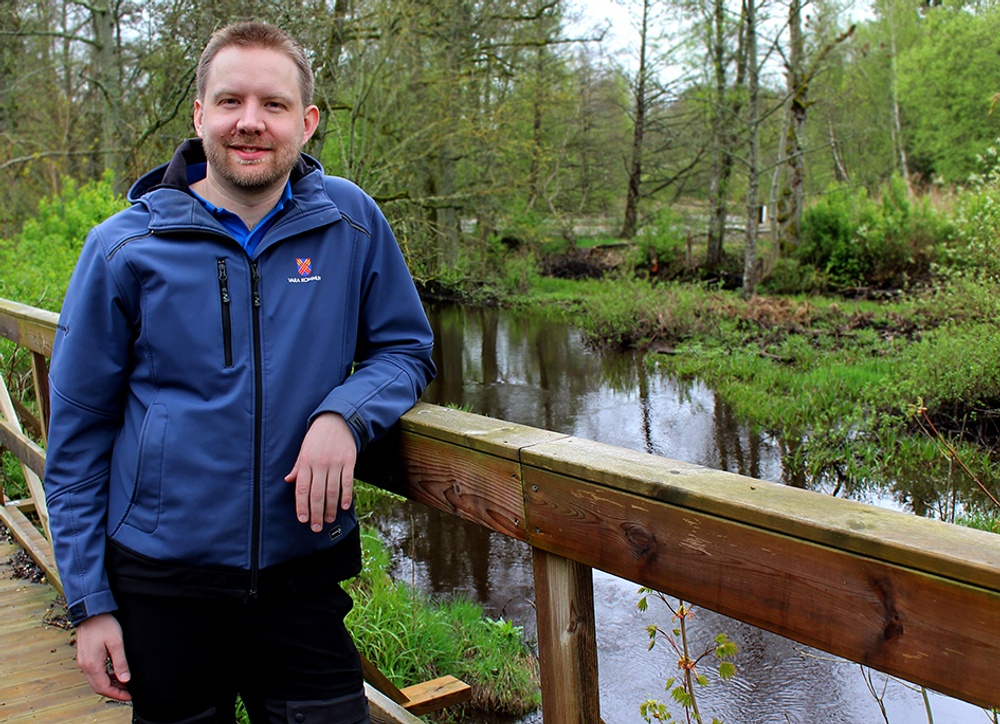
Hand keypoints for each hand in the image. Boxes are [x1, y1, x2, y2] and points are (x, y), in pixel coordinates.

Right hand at [76, 613, 130, 700]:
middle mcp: (85, 665)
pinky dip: (104, 676)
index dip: (117, 694)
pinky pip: (94, 673)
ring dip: (109, 684)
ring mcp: (83, 661)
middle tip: (129, 691)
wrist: (91, 611)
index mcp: (92, 664)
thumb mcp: (116, 643)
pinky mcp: (85, 657)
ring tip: (125, 682)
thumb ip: (120, 662)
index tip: (130, 695)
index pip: (103, 688)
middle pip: (98, 687)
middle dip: (114, 691)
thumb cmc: (104, 624)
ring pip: (96, 680)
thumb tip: (125, 680)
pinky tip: (115, 672)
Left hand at [285, 412, 356, 531]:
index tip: (302, 520)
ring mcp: (335, 463)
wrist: (337, 420)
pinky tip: (344, 506)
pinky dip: (346, 496)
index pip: (302, 489)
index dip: (302, 506)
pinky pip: (347, 482)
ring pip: (332, 491)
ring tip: (329, 519)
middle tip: (316, 527)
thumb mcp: (303, 450)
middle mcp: (320, 464)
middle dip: (316, 513)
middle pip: (317, 494)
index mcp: (306, 462)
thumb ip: (297, 467)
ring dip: (331, 508)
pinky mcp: (349, 461)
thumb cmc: (317, 436)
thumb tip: (289, 481)